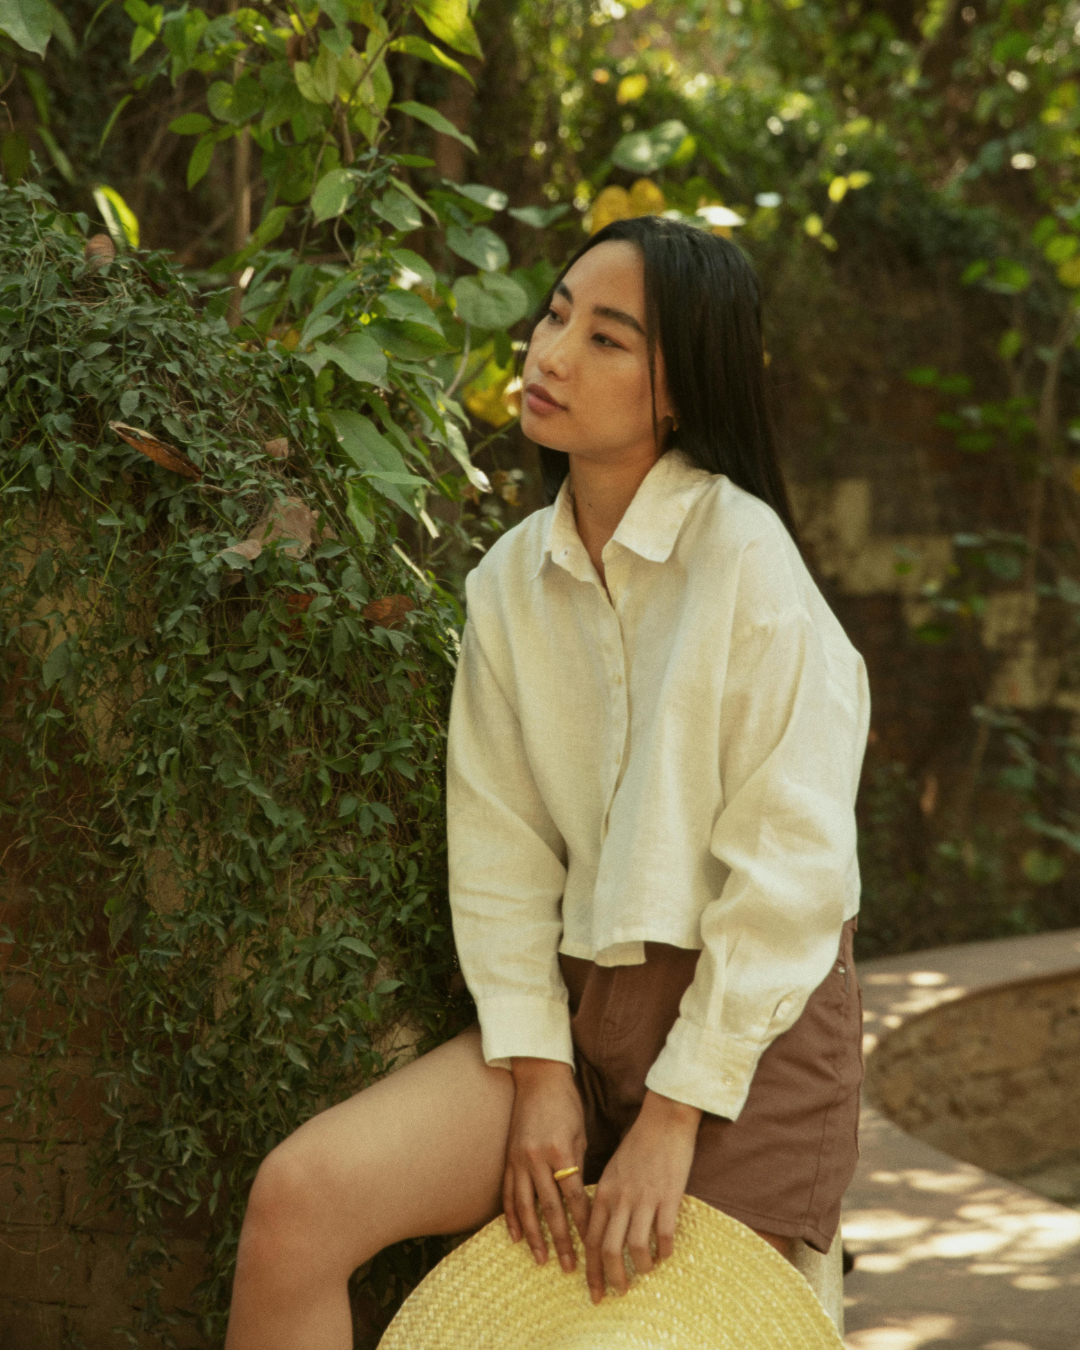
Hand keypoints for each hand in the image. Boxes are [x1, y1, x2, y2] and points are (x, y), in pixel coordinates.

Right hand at [503, 1058, 591, 1273]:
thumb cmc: (566, 1103)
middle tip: (570, 1266)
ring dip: (535, 1237)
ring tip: (542, 1260)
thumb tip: (583, 1198)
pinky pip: (509, 1193)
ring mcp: (519, 1159)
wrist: (537, 1077)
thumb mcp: (579, 1132)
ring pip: (526, 1207)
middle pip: (550, 1209)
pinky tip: (516, 1237)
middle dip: (561, 1240)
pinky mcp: (508, 1158)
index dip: (583, 1223)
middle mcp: (537, 1158)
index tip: (593, 1245)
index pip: (574, 1197)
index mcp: (560, 1151)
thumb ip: (577, 1164)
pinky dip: (512, 1217)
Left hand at [585, 1089, 700, 1302]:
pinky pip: (664, 1235)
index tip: (593, 1291)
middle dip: (610, 1279)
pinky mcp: (669, 1196)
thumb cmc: (638, 1145)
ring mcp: (644, 1198)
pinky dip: (664, 1251)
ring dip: (639, 1269)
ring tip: (644, 1274)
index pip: (590, 1239)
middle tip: (616, 1295)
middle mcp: (620, 1198)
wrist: (664, 1119)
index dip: (590, 1270)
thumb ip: (607, 1200)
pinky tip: (666, 1255)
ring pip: (635, 1248)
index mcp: (604, 1192)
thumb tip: (603, 1232)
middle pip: (608, 1249)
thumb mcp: (614, 1172)